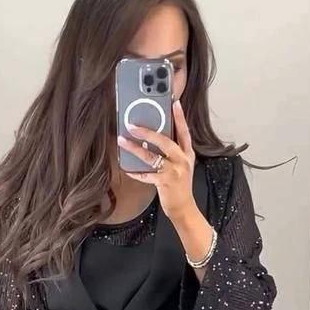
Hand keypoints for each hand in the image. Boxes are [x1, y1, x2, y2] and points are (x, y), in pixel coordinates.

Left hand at [117, 99, 196, 221]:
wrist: (184, 207)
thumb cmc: (179, 186)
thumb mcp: (181, 165)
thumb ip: (172, 153)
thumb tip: (153, 138)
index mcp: (187, 153)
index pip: (184, 131)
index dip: (180, 117)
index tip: (174, 102)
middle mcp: (182, 160)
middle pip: (165, 141)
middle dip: (147, 132)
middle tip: (132, 125)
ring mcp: (174, 171)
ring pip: (152, 157)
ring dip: (135, 148)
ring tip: (122, 141)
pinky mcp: (165, 182)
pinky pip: (146, 175)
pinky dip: (135, 172)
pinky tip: (127, 169)